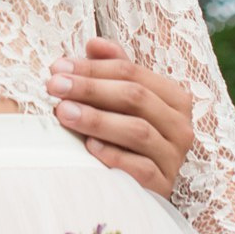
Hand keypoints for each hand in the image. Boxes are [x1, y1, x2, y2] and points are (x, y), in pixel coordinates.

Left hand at [48, 36, 196, 196]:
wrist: (139, 190)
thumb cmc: (126, 137)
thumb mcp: (122, 101)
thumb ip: (112, 69)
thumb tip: (93, 44)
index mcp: (173, 97)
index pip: (132, 73)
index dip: (93, 67)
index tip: (58, 67)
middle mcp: (180, 126)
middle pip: (134, 98)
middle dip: (90, 89)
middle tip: (54, 86)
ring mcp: (173, 157)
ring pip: (137, 131)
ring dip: (97, 120)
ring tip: (63, 112)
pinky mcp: (163, 186)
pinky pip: (140, 169)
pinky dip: (113, 156)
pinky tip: (88, 148)